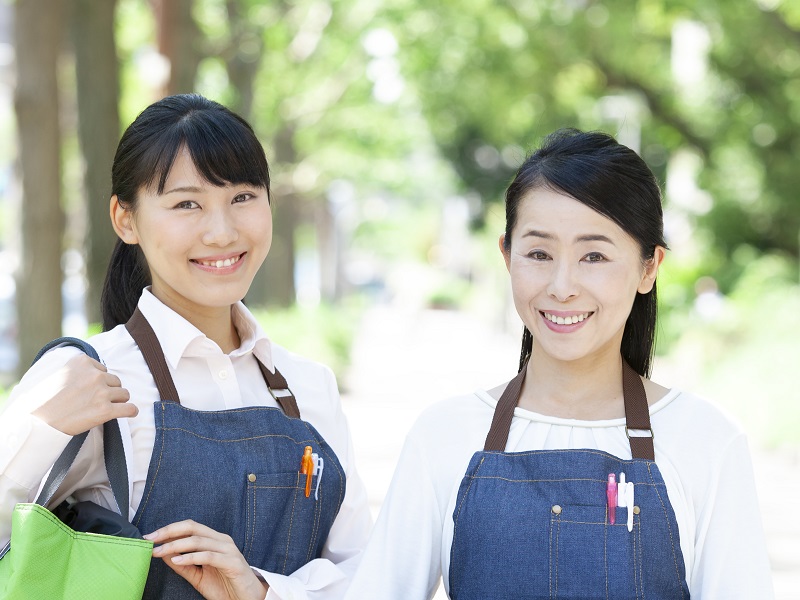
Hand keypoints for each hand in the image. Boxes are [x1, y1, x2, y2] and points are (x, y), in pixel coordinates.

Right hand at [30, 353, 136, 434]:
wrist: (37, 422)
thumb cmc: (45, 400)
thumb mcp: (60, 373)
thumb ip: (79, 370)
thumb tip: (98, 372)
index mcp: (82, 362)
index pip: (102, 369)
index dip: (98, 381)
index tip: (87, 390)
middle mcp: (94, 375)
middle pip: (115, 381)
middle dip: (109, 390)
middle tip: (95, 402)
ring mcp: (101, 392)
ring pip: (124, 394)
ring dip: (118, 401)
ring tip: (104, 408)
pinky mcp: (105, 410)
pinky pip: (130, 409)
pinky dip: (131, 411)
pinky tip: (130, 413)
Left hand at [145, 520, 268, 599]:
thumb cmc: (225, 586)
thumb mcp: (198, 576)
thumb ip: (183, 564)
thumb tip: (164, 553)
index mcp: (214, 540)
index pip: (190, 527)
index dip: (169, 529)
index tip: (150, 537)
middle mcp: (222, 540)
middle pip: (193, 528)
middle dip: (169, 532)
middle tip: (151, 539)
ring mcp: (228, 550)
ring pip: (198, 540)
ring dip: (175, 545)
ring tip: (159, 552)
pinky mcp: (232, 562)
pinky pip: (209, 556)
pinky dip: (191, 557)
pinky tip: (177, 560)